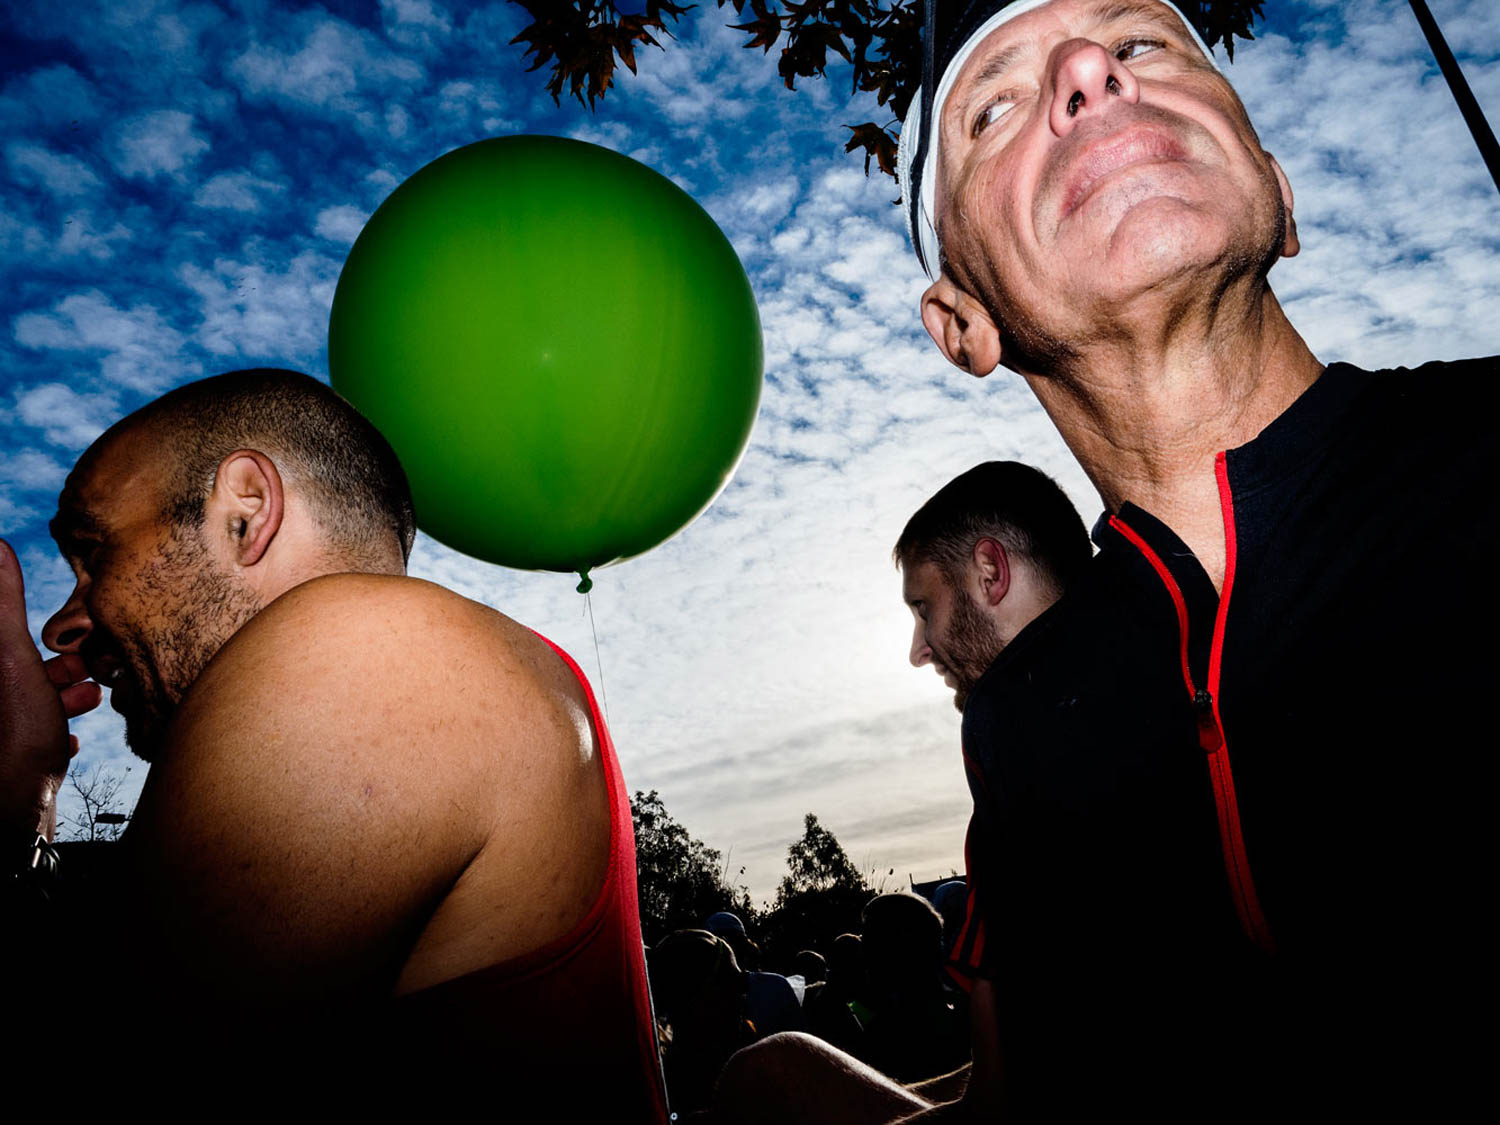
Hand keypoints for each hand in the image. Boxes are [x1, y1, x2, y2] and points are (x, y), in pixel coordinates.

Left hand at [0, 539, 98, 837]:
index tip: (68, 643)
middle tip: (86, 670)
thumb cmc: (16, 735)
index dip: (47, 637)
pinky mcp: (12, 750)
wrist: (17, 810)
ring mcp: (4, 723)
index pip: (12, 635)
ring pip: (31, 696)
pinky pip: (33, 730)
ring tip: (87, 699)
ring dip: (63, 693)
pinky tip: (69, 737)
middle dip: (59, 663)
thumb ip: (4, 603)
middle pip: (23, 665)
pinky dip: (53, 728)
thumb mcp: (13, 659)